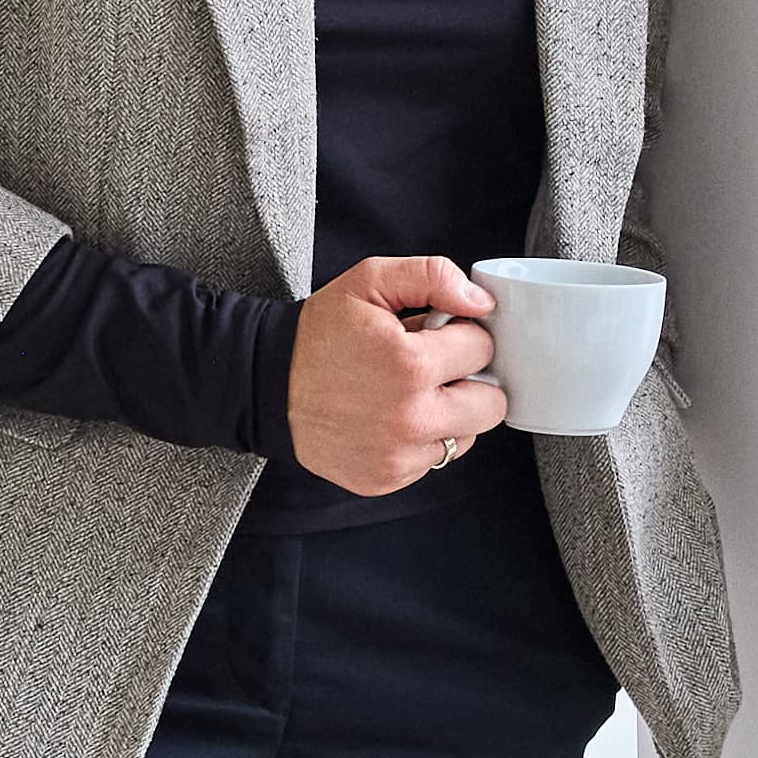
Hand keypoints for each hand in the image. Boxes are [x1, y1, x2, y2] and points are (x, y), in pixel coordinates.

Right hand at [285, 254, 506, 493]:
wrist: (267, 385)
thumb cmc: (320, 333)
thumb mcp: (370, 282)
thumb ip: (433, 277)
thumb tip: (482, 304)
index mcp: (410, 365)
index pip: (482, 349)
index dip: (460, 335)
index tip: (433, 335)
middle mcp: (410, 418)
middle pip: (490, 404)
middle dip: (469, 380)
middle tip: (433, 367)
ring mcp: (398, 456)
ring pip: (467, 436)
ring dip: (449, 413)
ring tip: (407, 393)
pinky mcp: (387, 479)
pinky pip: (433, 460)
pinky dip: (421, 439)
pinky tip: (390, 417)